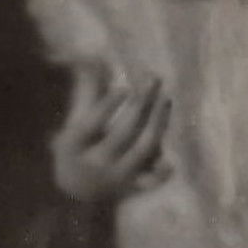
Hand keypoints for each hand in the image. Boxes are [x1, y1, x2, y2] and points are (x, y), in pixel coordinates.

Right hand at [51, 66, 170, 201]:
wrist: (78, 192)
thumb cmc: (79, 145)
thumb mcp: (75, 120)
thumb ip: (87, 90)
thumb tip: (96, 55)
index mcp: (75, 144)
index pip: (91, 124)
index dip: (108, 105)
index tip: (124, 85)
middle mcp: (95, 163)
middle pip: (123, 133)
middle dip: (141, 104)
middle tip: (154, 78)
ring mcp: (117, 176)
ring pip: (142, 149)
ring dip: (157, 123)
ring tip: (166, 99)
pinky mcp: (133, 187)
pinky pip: (153, 179)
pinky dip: (164, 168)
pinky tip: (172, 150)